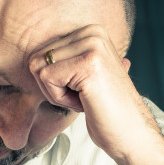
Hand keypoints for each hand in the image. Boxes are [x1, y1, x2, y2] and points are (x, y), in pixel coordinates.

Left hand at [32, 25, 163, 164]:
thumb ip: (64, 61)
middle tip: (81, 96)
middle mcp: (92, 32)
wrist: (130, 132)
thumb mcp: (82, 76)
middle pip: (37, 58)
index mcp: (90, 32)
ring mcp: (92, 45)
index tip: (80, 90)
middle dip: (51, 86)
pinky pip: (47, 78)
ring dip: (55, 92)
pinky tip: (84, 102)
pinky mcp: (87, 63)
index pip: (42, 52)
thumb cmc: (104, 109)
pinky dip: (60, 98)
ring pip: (39, 68)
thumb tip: (33, 59)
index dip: (53, 79)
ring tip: (83, 98)